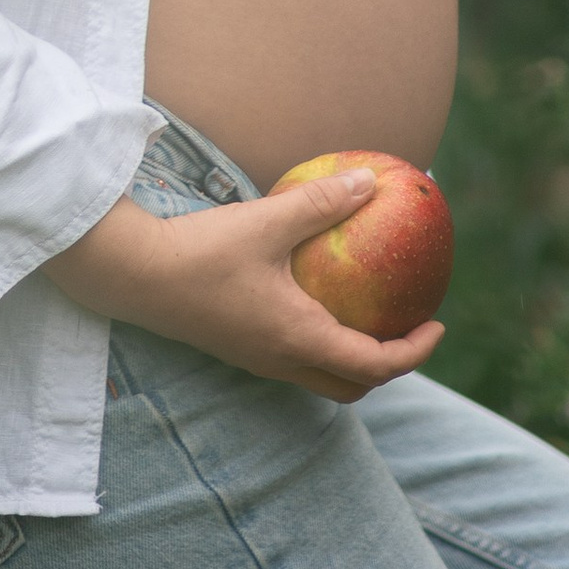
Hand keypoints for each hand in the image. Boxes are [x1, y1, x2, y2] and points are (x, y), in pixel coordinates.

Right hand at [43, 168, 444, 400]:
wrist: (130, 277)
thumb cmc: (201, 252)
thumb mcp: (268, 221)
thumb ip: (321, 203)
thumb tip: (371, 183)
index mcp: (298, 339)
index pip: (374, 366)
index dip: (414, 352)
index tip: (438, 324)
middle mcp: (281, 359)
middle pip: (351, 385)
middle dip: (388, 365)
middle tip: (409, 324)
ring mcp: (257, 357)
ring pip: (321, 374)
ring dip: (354, 355)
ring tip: (370, 310)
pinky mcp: (238, 344)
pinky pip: (295, 356)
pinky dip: (322, 339)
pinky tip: (317, 292)